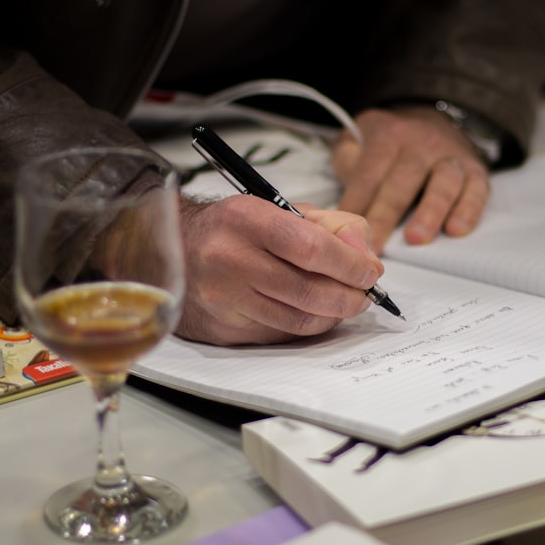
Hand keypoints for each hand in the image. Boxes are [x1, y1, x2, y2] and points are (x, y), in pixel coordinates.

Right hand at [174, 195, 384, 344]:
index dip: (349, 265)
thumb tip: (366, 257)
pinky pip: (281, 335)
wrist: (174, 250)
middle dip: (348, 296)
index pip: (311, 248)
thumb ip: (334, 226)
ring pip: (298, 319)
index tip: (369, 272)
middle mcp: (229, 259)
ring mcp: (224, 299)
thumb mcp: (282, 209)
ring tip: (345, 304)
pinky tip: (316, 313)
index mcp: (246, 220)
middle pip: (308, 290)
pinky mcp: (224, 328)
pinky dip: (308, 327)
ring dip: (333, 315)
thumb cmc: (236, 229)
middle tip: (364, 294)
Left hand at [331, 106, 489, 253]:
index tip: (347, 237)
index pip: (369, 174)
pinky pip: (476, 190)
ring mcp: (450, 155)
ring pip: (443, 182)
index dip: (357, 206)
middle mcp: (420, 142)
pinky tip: (455, 231)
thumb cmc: (388, 142)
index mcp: (387, 135)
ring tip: (416, 240)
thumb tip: (345, 197)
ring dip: (430, 212)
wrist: (430, 117)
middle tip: (376, 248)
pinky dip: (469, 210)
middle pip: (402, 182)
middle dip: (387, 216)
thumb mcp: (357, 137)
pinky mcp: (476, 169)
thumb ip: (346, 162)